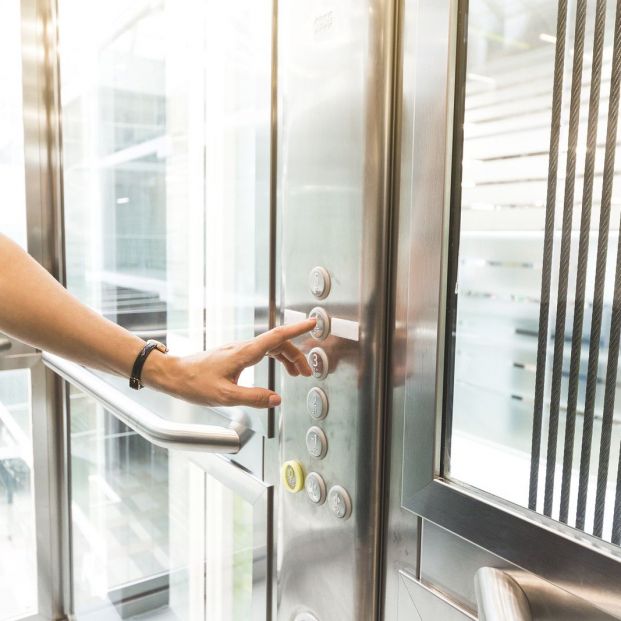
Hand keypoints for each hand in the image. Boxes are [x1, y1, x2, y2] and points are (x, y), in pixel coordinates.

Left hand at [143, 319, 315, 407]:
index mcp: (244, 353)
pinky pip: (262, 351)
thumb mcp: (225, 396)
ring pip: (271, 347)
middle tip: (307, 372)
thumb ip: (253, 398)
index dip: (297, 330)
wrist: (173, 374)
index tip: (312, 323)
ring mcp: (239, 350)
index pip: (277, 336)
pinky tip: (277, 369)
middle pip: (279, 343)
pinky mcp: (234, 355)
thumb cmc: (194, 383)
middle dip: (297, 354)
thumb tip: (276, 399)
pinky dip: (275, 358)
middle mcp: (243, 347)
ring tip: (296, 373)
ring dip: (287, 357)